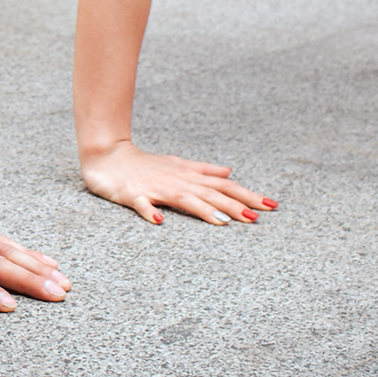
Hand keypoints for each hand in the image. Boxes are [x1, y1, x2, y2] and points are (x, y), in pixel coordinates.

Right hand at [79, 141, 273, 226]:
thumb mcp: (177, 164)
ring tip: (223, 222)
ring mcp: (154, 188)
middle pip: (209, 193)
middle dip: (234, 204)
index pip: (223, 185)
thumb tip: (229, 172)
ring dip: (203, 209)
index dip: (247, 194)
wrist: (106, 155)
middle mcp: (176, 181)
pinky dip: (149, 211)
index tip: (271, 205)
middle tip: (256, 217)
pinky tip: (159, 221)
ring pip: (183, 199)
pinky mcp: (132, 194)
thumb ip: (203, 170)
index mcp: (188, 175)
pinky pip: (141, 205)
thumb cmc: (144, 163)